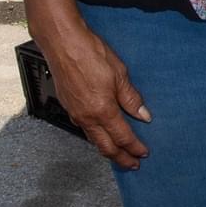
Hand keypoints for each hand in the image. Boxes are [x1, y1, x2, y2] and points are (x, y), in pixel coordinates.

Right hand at [42, 24, 150, 168]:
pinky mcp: (67, 105)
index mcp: (102, 110)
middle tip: (132, 164)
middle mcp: (86, 116)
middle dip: (120, 158)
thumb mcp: (119, 74)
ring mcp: (74, 112)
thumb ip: (131, 98)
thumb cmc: (89, 53)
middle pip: (105, 147)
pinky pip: (83, 128)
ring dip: (107, 148)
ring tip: (118, 153)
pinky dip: (95, 136)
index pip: (123, 137)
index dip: (134, 148)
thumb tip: (143, 115)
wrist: (62, 42)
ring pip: (93, 139)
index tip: (143, 153)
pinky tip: (101, 132)